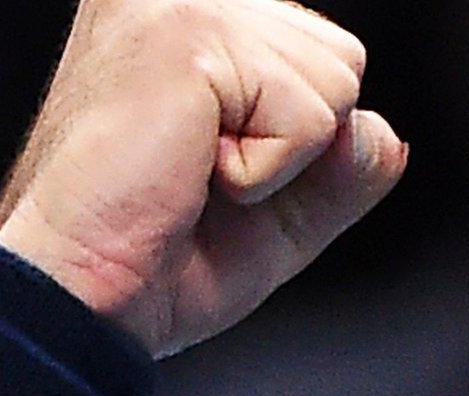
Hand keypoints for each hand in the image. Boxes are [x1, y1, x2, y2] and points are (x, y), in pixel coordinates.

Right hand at [0, 0, 405, 355]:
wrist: (78, 293)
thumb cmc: (150, 256)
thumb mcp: (275, 213)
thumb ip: (339, 168)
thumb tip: (390, 136)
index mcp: (186, 15)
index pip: (321, 58)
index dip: (293, 142)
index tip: (202, 167)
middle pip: (342, 61)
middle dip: (295, 145)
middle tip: (198, 175)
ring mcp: (180, 0)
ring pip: (337, 82)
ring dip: (281, 157)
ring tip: (191, 169)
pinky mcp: (191, 32)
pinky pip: (312, 116)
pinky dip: (267, 171)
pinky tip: (191, 171)